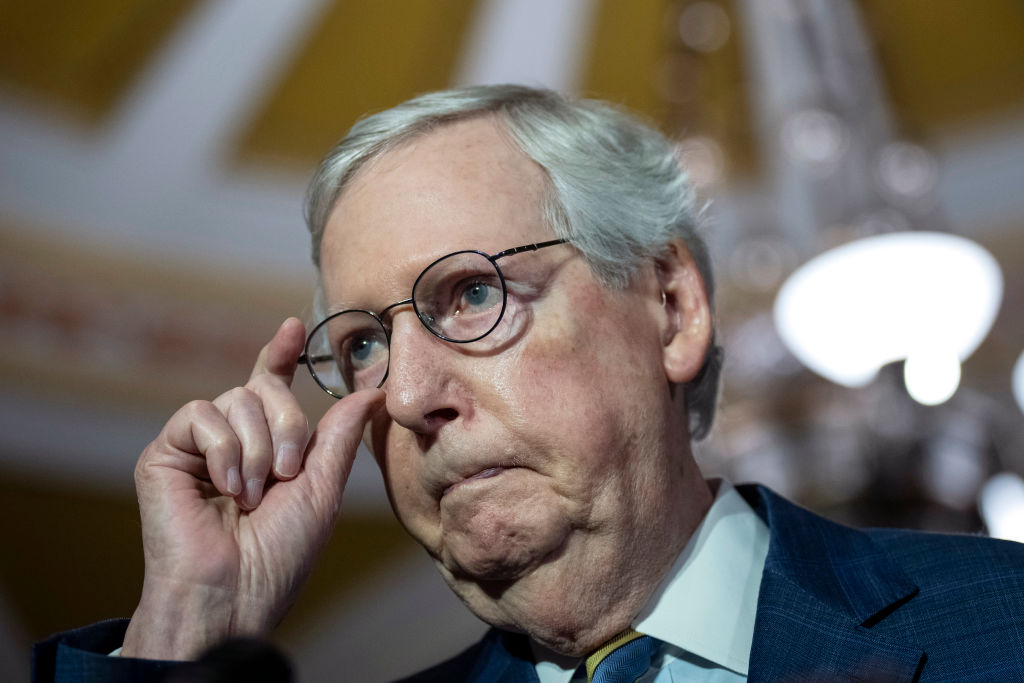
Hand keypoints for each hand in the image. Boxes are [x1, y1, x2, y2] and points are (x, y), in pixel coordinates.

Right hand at [122, 318, 383, 659]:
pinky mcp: (164, 454)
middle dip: (285, 426)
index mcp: (267, 448)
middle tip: (286, 474)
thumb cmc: (279, 553)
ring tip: (253, 495)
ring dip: (256, 449)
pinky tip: (226, 489)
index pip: (271, 388)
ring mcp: (196, 447)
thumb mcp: (322, 488)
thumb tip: (371, 391)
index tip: (294, 327)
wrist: (233, 593)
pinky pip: (200, 415)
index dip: (281, 355)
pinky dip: (224, 450)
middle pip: (262, 389)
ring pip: (235, 400)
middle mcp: (231, 441)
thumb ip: (339, 436)